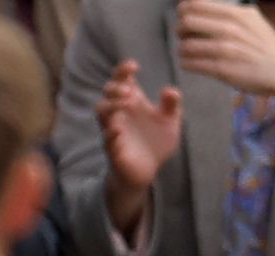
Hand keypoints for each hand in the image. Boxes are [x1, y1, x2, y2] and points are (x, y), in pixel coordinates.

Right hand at [98, 59, 182, 223]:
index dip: (124, 70)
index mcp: (134, 102)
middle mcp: (121, 113)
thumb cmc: (156, 143)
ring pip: (102, 112)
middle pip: (108, 93)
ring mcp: (114, 130)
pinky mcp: (113, 149)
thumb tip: (170, 90)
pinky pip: (106, 139)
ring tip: (126, 103)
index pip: (123, 80)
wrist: (148, 171)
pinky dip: (110, 133)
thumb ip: (172, 105)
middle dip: (115, 87)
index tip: (134, 66)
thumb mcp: (171, 121)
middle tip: (128, 90)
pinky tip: (118, 129)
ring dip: (111, 105)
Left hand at [175, 0, 274, 99]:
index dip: (183, 12)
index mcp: (236, 14)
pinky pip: (190, 64)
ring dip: (182, 50)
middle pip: (186, 23)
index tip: (185, 18)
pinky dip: (186, 63)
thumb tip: (198, 7)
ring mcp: (225, 49)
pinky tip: (191, 62)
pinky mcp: (221, 69)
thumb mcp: (251, 19)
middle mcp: (230, 29)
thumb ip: (227, 14)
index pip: (195, 5)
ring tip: (189, 52)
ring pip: (185, 46)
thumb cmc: (264, 44)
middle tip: (184, 36)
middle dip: (180, 30)